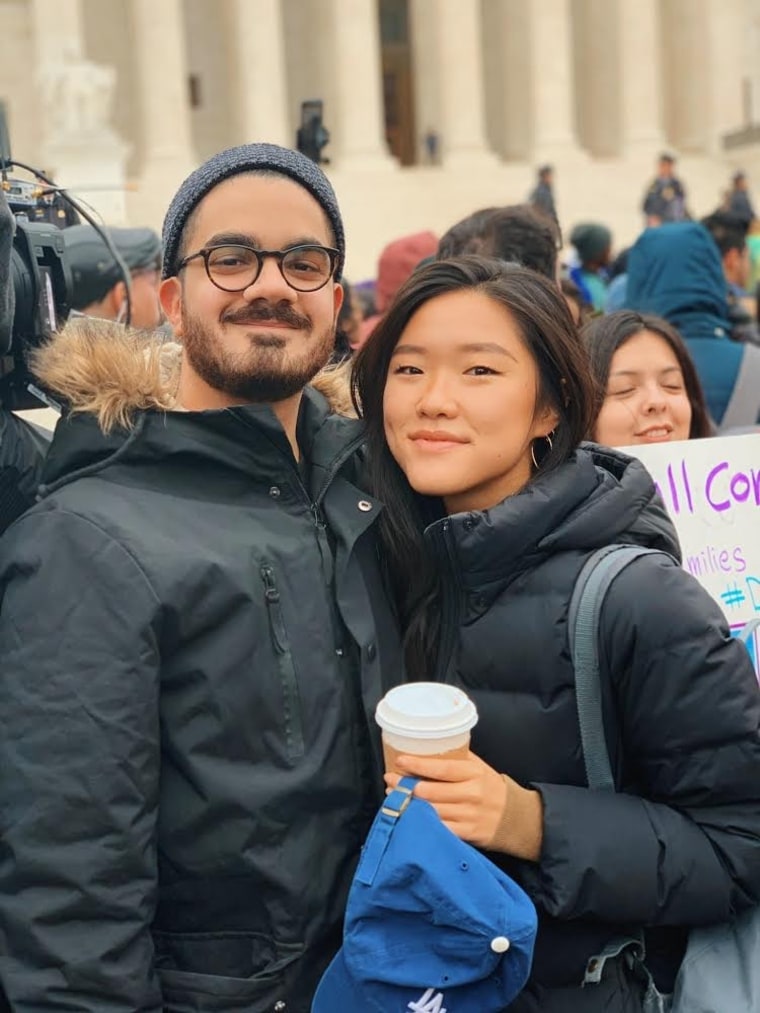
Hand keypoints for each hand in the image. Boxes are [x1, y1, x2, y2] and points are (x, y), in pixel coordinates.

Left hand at [384, 751, 507, 849]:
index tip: (399, 761)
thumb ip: (458, 758)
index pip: (441, 769)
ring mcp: (468, 816)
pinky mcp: (466, 834)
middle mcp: (471, 794)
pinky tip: (408, 817)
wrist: (517, 818)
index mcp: (473, 774)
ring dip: (407, 804)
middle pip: (430, 792)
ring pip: (430, 811)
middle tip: (389, 779)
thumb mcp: (480, 768)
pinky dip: (420, 823)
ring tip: (393, 796)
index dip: (417, 765)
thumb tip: (428, 746)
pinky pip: (438, 829)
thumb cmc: (492, 788)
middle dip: (404, 786)